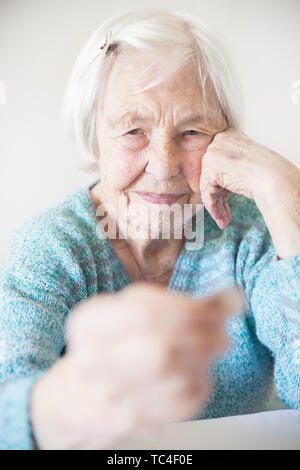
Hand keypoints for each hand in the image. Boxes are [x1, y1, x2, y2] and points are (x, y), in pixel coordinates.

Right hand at [30, 282, 228, 449]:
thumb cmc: (113, 344)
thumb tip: (227, 300)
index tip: (217, 311)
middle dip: (203, 341)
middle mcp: (92, 360)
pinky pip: (178, 406)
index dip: (191, 312)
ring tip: (210, 352)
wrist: (78, 395)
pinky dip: (197, 388)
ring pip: (174, 381)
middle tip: (222, 335)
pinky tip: (195, 376)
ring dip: (203, 363)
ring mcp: (108, 396)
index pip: (148, 313)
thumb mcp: (129, 312)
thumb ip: (174, 303)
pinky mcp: (127, 422)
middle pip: (162, 351)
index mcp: (89, 322)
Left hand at [199, 128, 290, 228]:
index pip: (217, 164)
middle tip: (224, 213)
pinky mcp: (210, 167)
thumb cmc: (266, 172)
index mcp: (229, 135)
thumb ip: (228, 170)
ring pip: (208, 185)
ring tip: (223, 219)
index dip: (221, 185)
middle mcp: (218, 141)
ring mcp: (212, 153)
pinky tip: (222, 218)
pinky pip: (207, 192)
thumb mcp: (244, 165)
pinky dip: (213, 207)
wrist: (272, 176)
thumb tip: (216, 187)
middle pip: (211, 175)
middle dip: (218, 197)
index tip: (225, 199)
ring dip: (217, 206)